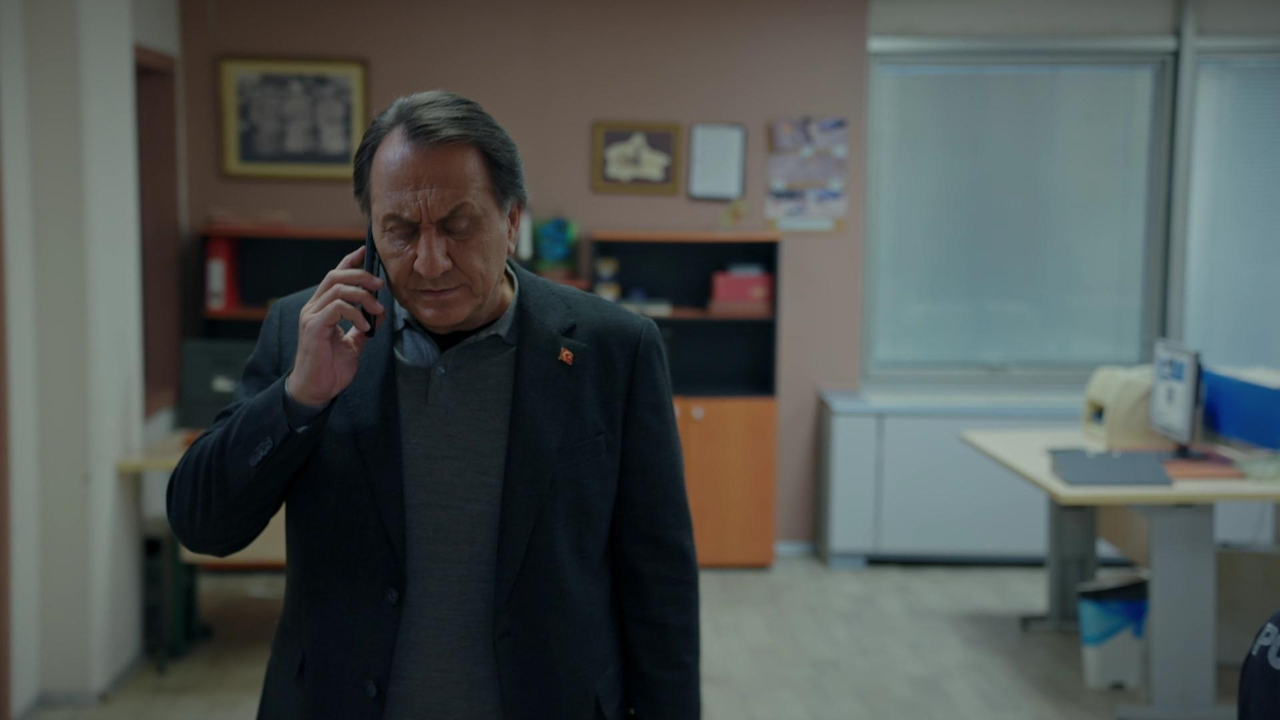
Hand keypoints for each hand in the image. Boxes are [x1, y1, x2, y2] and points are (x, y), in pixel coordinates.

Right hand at [285, 246, 385, 406]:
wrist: (316, 390)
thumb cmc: (331, 368)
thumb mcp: (354, 344)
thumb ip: (363, 327)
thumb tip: (380, 314)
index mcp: (322, 307)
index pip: (334, 275)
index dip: (350, 260)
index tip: (367, 251)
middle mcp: (313, 307)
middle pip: (336, 275)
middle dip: (361, 275)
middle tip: (381, 285)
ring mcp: (311, 315)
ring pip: (338, 288)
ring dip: (363, 296)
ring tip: (377, 311)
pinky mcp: (313, 327)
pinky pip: (337, 308)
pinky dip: (355, 313)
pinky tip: (365, 327)